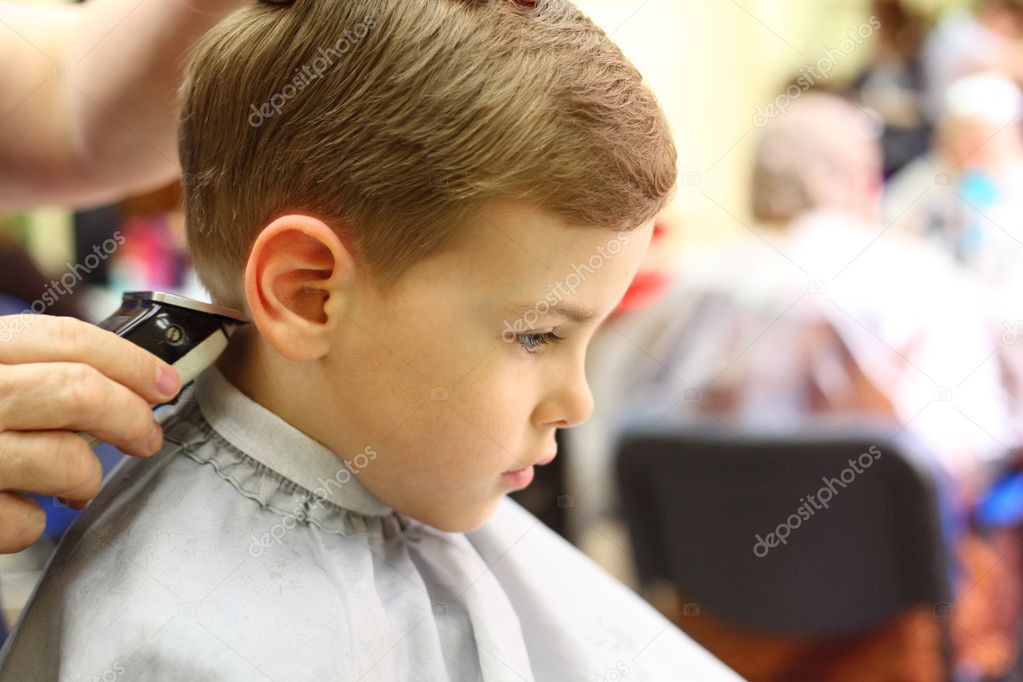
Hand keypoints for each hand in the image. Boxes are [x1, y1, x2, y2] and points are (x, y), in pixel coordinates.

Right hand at [0, 315, 179, 551]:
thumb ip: (32, 370)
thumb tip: (132, 380)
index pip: (64, 338)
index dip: (129, 359)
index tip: (165, 382)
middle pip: (77, 393)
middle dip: (130, 417)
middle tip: (146, 437)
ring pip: (64, 459)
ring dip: (85, 477)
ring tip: (74, 482)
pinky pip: (23, 523)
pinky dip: (31, 523)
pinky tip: (15, 510)